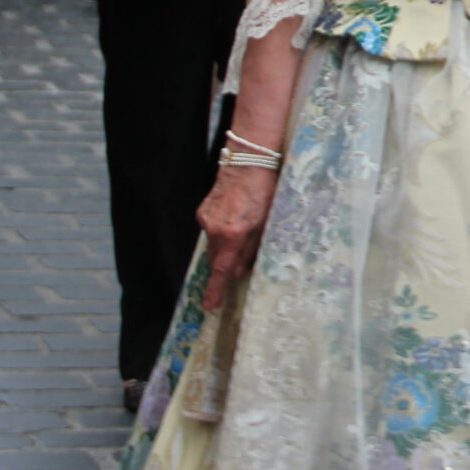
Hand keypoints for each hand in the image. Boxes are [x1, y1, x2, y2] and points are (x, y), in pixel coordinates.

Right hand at [196, 163, 277, 310]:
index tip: (209, 305)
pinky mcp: (202, 211)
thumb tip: (240, 270)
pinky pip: (211, 231)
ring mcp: (207, 219)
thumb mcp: (267, 222)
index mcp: (235, 233)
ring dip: (225, 248)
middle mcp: (217, 228)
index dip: (216, 289)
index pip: (223, 269)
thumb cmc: (264, 191)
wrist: (248, 163)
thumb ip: (252, 249)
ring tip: (241, 233)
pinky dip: (220, 232)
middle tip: (236, 265)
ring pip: (214, 245)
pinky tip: (233, 220)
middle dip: (225, 266)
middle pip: (217, 259)